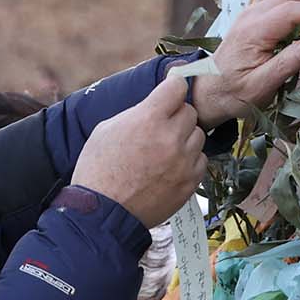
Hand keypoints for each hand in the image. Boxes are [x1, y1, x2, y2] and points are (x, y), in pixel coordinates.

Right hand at [73, 75, 206, 226]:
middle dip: (176, 117)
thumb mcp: (107, 129)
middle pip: (190, 112)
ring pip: (198, 136)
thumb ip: (137, 113)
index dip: (173, 87)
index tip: (171, 92)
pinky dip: (189, 161)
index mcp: (148, 118)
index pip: (178, 86)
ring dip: (184, 139)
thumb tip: (156, 106)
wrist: (102, 213)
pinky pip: (201, 161)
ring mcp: (183, 161)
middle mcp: (170, 137)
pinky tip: (170, 168)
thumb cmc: (98, 170)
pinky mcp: (189, 182)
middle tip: (161, 128)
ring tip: (164, 151)